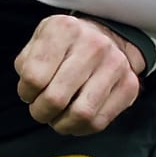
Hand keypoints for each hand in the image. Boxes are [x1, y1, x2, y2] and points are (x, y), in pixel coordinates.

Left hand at [14, 14, 146, 135]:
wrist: (106, 36)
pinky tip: (75, 118)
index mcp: (66, 29)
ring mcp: (115, 64)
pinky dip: (81, 128)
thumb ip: (27, 64)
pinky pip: (99, 122)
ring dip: (62, 124)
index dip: (26, 92)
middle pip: (56, 98)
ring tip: (58, 116)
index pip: (34, 77)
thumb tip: (30, 91)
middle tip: (41, 109)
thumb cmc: (65, 44)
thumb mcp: (40, 40)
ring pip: (81, 114)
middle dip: (41, 112)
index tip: (29, 92)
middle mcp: (94, 44)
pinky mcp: (129, 85)